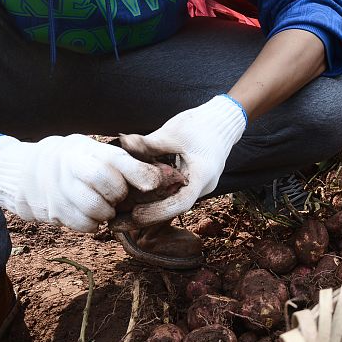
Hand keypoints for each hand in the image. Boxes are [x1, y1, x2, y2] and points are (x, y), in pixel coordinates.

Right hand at [0, 134, 163, 231]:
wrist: (28, 172)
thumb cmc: (76, 161)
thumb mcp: (95, 151)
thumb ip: (123, 161)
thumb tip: (163, 176)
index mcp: (84, 150)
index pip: (115, 160)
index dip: (138, 172)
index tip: (154, 184)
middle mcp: (70, 168)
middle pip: (106, 184)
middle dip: (119, 193)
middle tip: (118, 194)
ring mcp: (59, 191)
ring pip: (96, 209)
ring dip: (108, 211)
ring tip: (104, 204)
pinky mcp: (54, 212)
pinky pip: (84, 225)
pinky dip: (94, 224)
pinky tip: (90, 214)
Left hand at [117, 94, 247, 224]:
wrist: (223, 120)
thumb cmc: (201, 124)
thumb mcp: (173, 132)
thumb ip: (148, 142)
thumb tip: (123, 143)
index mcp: (202, 174)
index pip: (181, 203)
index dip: (158, 211)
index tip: (135, 214)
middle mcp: (203, 185)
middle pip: (174, 206)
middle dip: (147, 215)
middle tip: (119, 220)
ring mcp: (199, 185)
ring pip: (173, 200)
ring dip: (150, 206)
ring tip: (121, 212)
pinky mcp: (193, 180)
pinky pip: (174, 192)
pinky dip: (156, 195)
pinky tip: (135, 196)